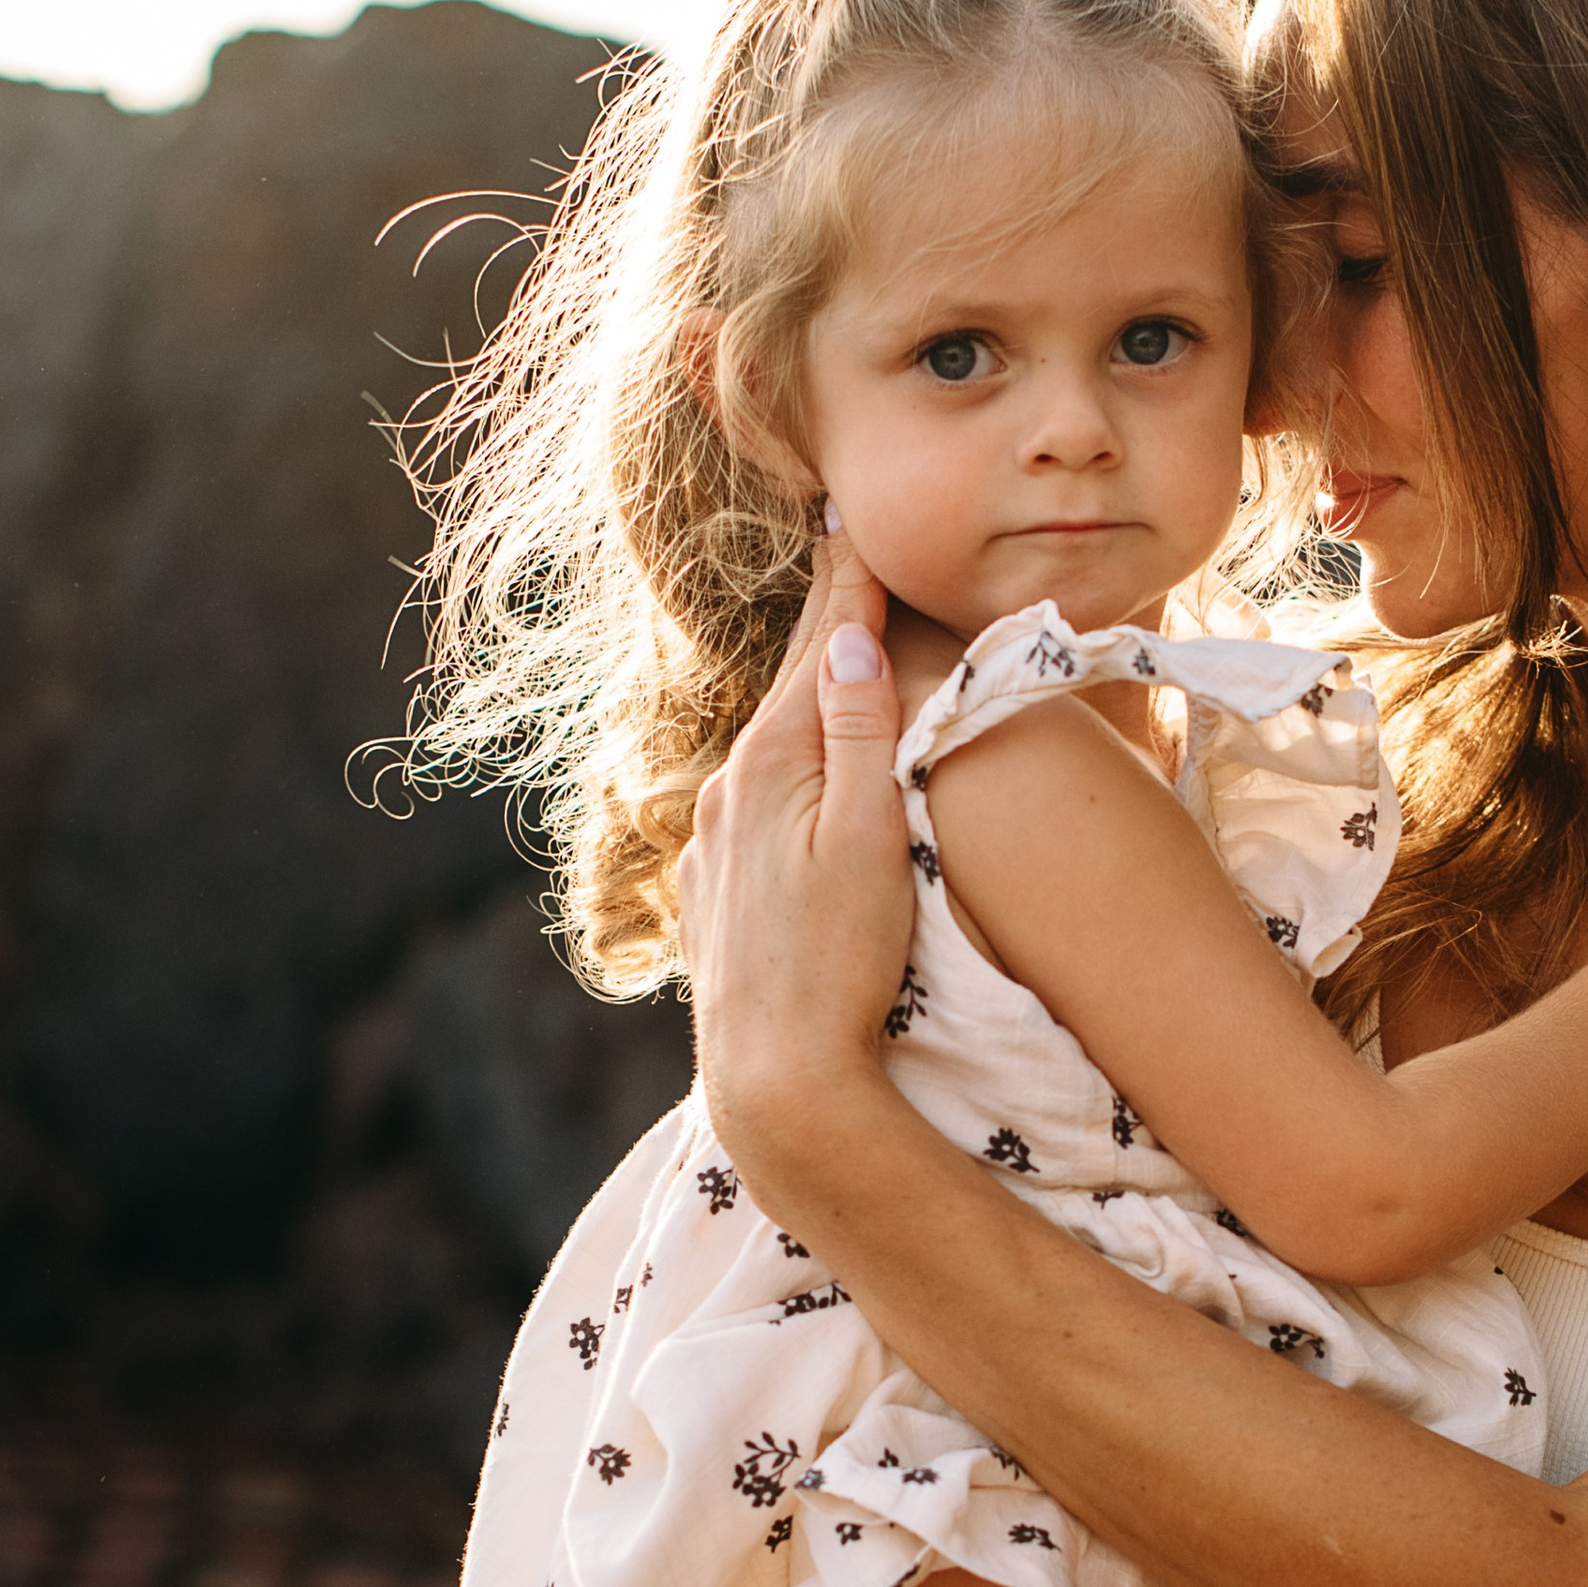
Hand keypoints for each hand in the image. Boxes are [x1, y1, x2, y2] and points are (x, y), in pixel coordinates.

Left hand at [676, 526, 911, 1161]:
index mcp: (771, 764)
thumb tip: (850, 638)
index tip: (847, 510)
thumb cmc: (840, 965)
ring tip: (833, 641)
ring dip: (807, 693)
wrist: (777, 1076)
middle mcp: (729, 790)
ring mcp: (717, 842)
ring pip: (773, 742)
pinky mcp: (719, 888)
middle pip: (791, 685)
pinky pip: (761, 795)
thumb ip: (863, 736)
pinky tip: (801, 765)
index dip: (844, 577)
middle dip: (825, 621)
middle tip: (842, 546)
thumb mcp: (870, 839)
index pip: (821, 646)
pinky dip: (791, 758)